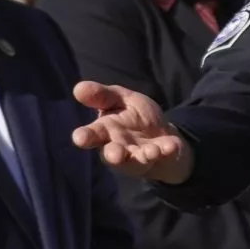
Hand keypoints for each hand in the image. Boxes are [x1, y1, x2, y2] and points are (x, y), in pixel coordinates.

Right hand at [70, 82, 193, 183]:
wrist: (163, 132)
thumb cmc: (135, 116)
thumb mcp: (120, 99)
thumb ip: (103, 95)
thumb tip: (78, 88)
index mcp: (105, 131)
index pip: (91, 135)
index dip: (85, 137)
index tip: (80, 138)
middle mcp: (119, 147)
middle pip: (111, 154)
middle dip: (113, 155)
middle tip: (115, 155)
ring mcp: (140, 156)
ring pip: (137, 160)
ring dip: (144, 156)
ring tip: (152, 151)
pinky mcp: (161, 158)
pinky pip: (164, 156)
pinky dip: (167, 151)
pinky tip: (171, 146)